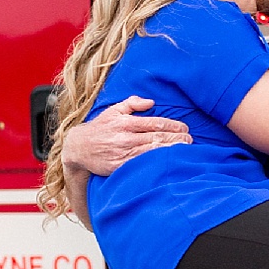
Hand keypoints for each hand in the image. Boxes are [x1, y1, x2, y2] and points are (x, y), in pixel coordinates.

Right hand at [61, 96, 190, 176]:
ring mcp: (122, 153)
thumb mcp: (113, 111)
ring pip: (151, 151)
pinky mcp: (119, 166)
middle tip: (190, 140)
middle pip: (156, 138)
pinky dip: (155, 163)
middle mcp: (125, 137)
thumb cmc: (99, 128)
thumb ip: (132, 104)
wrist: (78, 148)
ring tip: (185, 149)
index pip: (154, 123)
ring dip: (170, 150)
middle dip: (176, 139)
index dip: (172, 126)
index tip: (185, 128)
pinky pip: (140, 164)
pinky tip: (167, 163)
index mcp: (126, 122)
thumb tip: (151, 102)